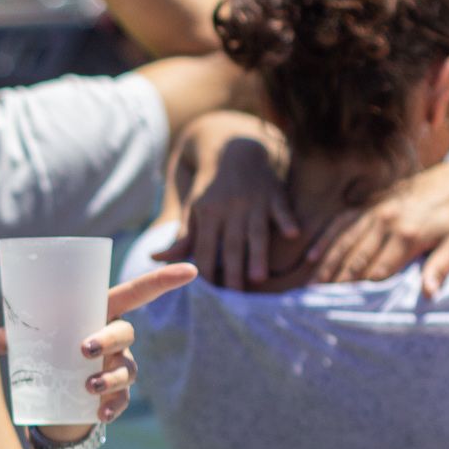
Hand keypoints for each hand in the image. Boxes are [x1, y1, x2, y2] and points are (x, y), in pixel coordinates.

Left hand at [0, 262, 195, 430]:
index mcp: (100, 314)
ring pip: (127, 368)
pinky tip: (98, 414)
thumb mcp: (29, 345)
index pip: (138, 293)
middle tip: (85, 349)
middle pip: (126, 331)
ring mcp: (119, 367)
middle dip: (109, 338)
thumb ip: (10, 339)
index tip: (192, 269)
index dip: (165, 280)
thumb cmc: (47, 356)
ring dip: (110, 377)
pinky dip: (112, 406)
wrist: (52, 401)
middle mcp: (116, 338)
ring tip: (87, 388)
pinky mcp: (116, 396)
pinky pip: (122, 400)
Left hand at [157, 127, 298, 290]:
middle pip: (231, 245)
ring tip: (259, 279)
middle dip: (232, 271)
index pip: (205, 248)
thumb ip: (182, 239)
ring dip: (258, 254)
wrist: (232, 150)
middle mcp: (230, 209)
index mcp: (208, 214)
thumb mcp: (195, 211)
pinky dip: (287, 220)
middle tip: (235, 298)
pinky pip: (282, 208)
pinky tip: (293, 235)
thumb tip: (155, 260)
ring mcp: (254, 201)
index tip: (210, 295)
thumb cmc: (212, 190)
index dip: (206, 271)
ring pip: (256, 231)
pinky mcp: (275, 193)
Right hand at [306, 162, 448, 297]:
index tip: (346, 309)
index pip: (379, 271)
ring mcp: (375, 211)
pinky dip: (326, 239)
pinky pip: (342, 222)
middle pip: (356, 259)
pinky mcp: (370, 203)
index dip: (362, 291)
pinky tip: (312, 256)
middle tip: (318, 303)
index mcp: (408, 235)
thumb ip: (440, 267)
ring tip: (310, 286)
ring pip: (344, 242)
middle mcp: (386, 222)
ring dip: (327, 265)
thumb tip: (429, 293)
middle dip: (337, 282)